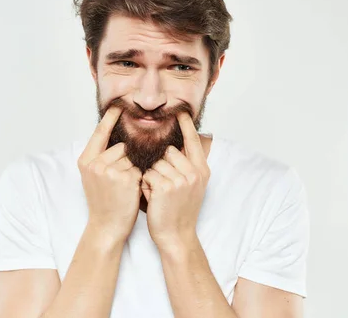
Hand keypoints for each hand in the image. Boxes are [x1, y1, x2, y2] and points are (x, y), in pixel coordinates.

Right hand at [78, 106, 142, 243]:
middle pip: (120, 146)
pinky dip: (139, 179)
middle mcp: (95, 163)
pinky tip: (130, 192)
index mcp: (86, 160)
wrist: (107, 226)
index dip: (110, 118)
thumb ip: (101, 157)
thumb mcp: (94, 177)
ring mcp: (109, 171)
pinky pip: (139, 169)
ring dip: (132, 170)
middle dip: (125, 160)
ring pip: (131, 158)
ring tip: (123, 188)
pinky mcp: (125, 179)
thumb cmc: (104, 201)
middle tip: (117, 182)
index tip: (119, 104)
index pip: (99, 132)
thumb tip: (118, 140)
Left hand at [141, 112, 210, 249]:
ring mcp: (181, 179)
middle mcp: (194, 172)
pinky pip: (148, 175)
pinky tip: (153, 199)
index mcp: (202, 170)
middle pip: (168, 151)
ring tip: (158, 194)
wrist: (176, 235)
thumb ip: (187, 166)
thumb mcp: (191, 186)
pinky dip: (145, 186)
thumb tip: (174, 147)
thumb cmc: (179, 211)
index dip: (186, 125)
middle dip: (160, 165)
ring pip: (156, 163)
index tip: (180, 111)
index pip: (193, 141)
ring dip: (151, 177)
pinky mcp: (166, 187)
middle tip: (164, 185)